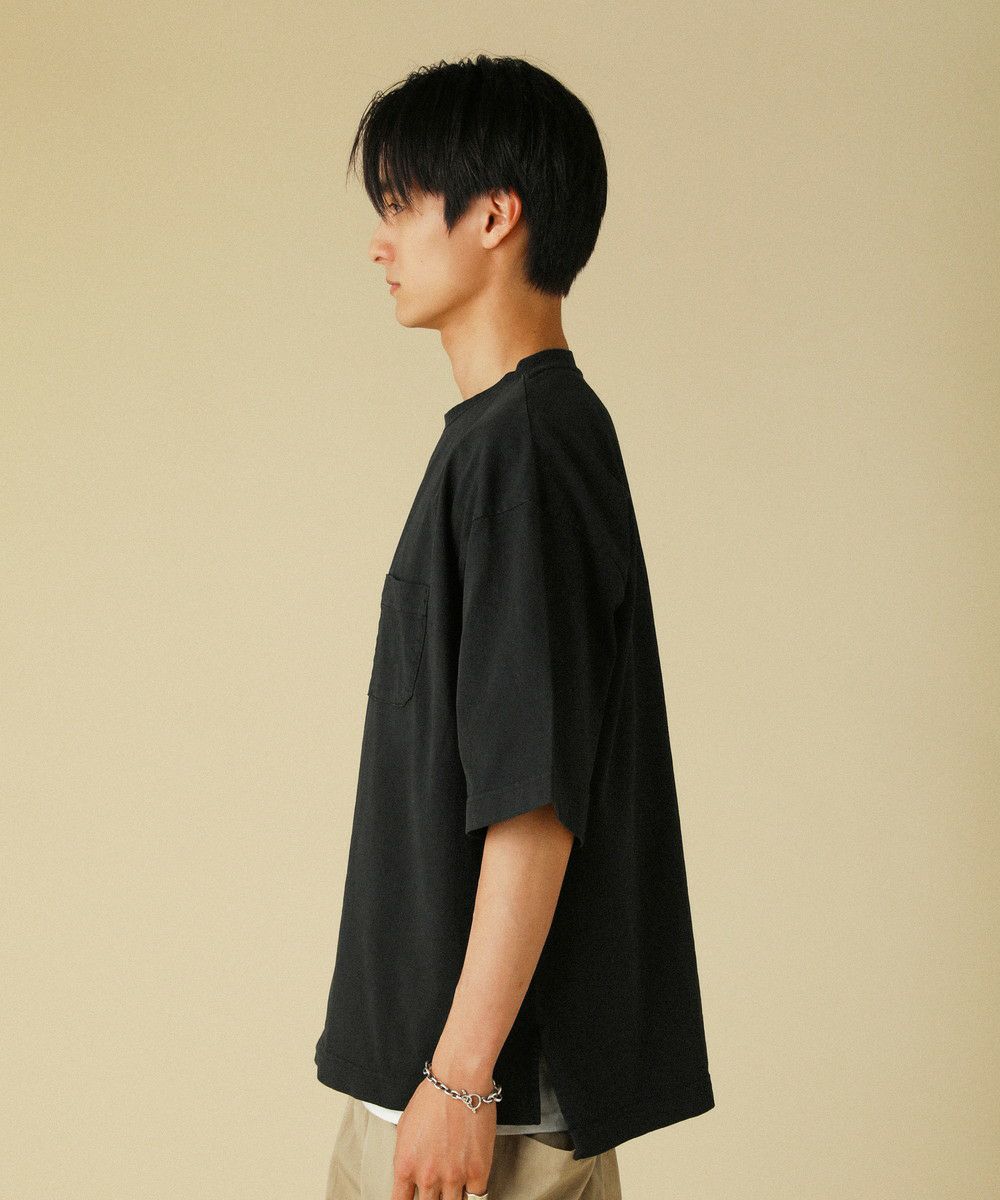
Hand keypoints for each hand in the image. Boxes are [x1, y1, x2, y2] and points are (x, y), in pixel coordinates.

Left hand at [391, 1073, 494, 1198]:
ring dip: (452, 1197)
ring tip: (453, 1187)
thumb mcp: (405, 1126)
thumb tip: (409, 1169)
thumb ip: (405, 1154)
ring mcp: (453, 1176)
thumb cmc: (432, 1095)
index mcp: (405, 1165)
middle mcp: (427, 1176)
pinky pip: (476, 1197)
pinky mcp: (477, 1171)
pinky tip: (471, 1188)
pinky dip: (473, 1195)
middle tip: (436, 1190)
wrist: (459, 1080)